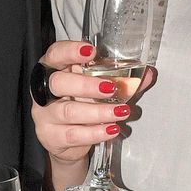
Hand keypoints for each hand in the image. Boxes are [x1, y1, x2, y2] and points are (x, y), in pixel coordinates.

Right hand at [30, 40, 154, 165]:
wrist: (68, 140)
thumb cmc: (82, 104)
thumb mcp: (100, 87)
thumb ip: (121, 79)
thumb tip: (147, 74)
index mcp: (54, 69)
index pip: (55, 54)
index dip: (70, 51)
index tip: (91, 51)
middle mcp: (43, 90)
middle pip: (58, 82)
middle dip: (86, 85)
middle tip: (111, 87)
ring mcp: (44, 115)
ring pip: (68, 111)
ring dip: (98, 111)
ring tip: (121, 111)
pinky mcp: (50, 137)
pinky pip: (73, 134)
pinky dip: (95, 132)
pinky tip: (112, 129)